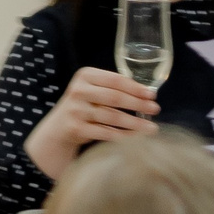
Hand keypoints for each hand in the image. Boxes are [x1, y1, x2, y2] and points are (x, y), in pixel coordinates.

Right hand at [25, 67, 161, 178]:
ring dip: (135, 123)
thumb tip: (148, 94)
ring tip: (152, 128)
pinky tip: (136, 138)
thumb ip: (113, 87)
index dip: (135, 87)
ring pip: (111, 117)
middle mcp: (78, 91)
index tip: (152, 95)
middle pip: (114, 97)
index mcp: (85, 75)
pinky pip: (105, 133)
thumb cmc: (84, 105)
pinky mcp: (76, 129)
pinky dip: (123, 136)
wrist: (58, 128)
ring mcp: (76, 110)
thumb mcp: (93, 89)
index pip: (115, 79)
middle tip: (156, 109)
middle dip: (138, 104)